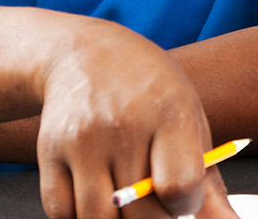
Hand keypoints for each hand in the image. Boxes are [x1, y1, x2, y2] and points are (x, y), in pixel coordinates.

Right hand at [33, 22, 238, 218]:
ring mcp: (82, 140)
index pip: (179, 186)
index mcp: (169, 114)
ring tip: (127, 198)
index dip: (184, 203)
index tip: (181, 193)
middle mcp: (123, 126)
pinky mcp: (48, 153)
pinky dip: (80, 216)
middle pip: (140, 214)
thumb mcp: (189, 120)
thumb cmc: (149, 91)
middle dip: (153, 218)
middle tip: (154, 198)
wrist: (86, 55)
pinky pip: (62, 212)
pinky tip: (97, 194)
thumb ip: (208, 183)